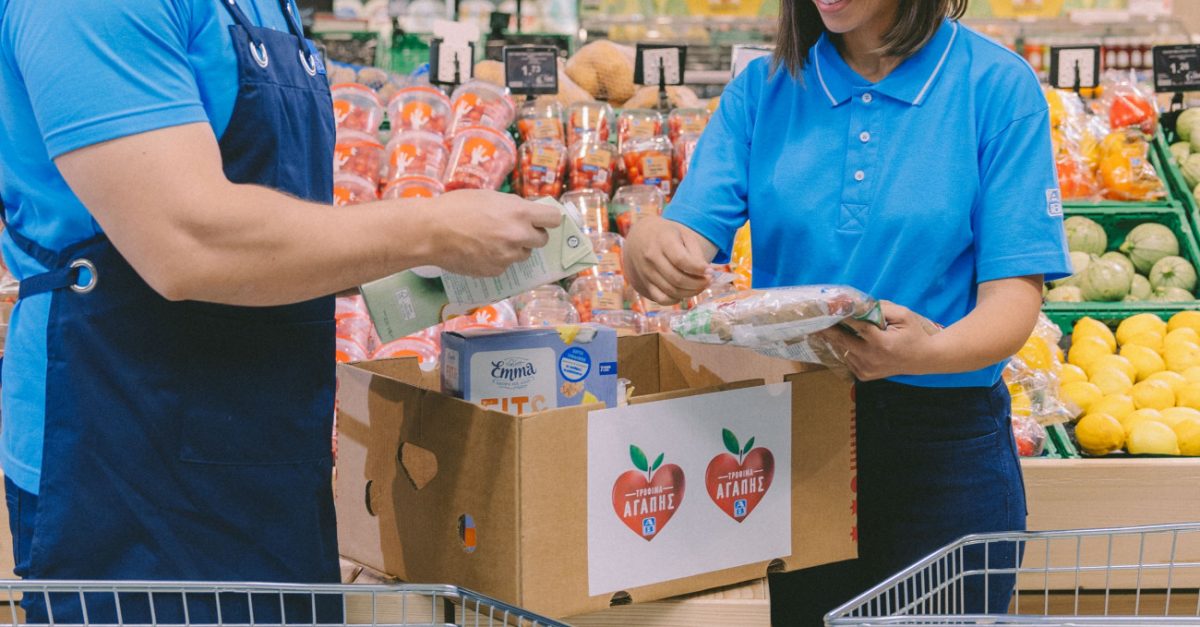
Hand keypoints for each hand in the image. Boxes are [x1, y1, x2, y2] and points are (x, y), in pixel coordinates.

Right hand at [421, 190, 561, 276]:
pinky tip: (480, 251)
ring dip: (515, 248)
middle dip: (531, 235)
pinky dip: (498, 259)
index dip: (548, 219)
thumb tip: (527, 214)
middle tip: (514, 230)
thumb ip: (513, 207)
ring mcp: (508, 256)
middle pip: (542, 239)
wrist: (431, 231)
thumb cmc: (456, 207)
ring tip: (492, 240)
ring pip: (523, 254)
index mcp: (519, 213)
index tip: (542, 220)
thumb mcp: (490, 197)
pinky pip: (505, 265)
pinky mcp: (496, 271)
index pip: (553, 219)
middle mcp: (518, 236)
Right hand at [623, 216, 714, 304]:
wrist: (641, 237)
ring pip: (672, 291)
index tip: (710, 271)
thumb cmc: (668, 235)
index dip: (698, 269)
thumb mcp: (684, 235)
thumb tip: (706, 274)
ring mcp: (646, 273)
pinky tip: (685, 291)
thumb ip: (695, 253)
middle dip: (698, 283)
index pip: (681, 260)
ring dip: (691, 292)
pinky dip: (676, 299)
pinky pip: (661, 299)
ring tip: (701, 286)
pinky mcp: (644, 284)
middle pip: (677, 279)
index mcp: (662, 241)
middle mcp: (651, 257)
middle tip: (709, 280)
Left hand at [818, 301, 941, 380]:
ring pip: (843, 351)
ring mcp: (867, 369)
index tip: (829, 309)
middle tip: (815, 321)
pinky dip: (846, 350)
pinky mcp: (864, 376)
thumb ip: (882, 308)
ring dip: (838, 340)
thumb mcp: (903, 315)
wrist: (923, 359)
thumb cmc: (914, 334)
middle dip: (828, 330)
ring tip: (829, 329)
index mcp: (882, 343)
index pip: (857, 326)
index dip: (843, 317)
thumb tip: (859, 304)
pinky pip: (848, 360)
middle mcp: (871, 358)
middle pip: (843, 341)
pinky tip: (849, 342)